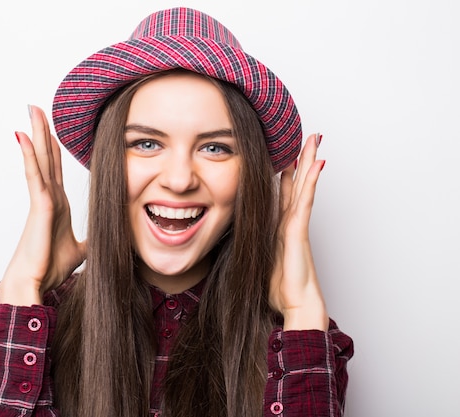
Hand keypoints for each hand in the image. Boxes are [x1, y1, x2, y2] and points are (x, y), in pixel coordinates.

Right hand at [0, 105, 85, 305]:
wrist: (35, 283)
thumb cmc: (50, 267)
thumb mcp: (80, 249)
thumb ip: (91, 240)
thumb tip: (107, 238)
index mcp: (57, 204)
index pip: (55, 169)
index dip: (54, 148)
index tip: (53, 130)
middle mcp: (48, 197)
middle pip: (46, 156)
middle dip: (43, 132)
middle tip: (38, 108)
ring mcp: (42, 199)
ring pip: (39, 159)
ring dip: (36, 134)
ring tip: (32, 110)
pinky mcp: (39, 205)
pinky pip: (34, 175)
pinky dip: (29, 155)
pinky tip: (24, 136)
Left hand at [269, 133, 328, 330]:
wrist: (295, 304)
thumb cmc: (279, 288)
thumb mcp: (259, 259)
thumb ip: (254, 245)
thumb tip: (241, 239)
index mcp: (281, 227)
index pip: (284, 193)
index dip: (287, 174)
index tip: (287, 156)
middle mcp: (291, 221)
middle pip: (297, 183)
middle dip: (302, 160)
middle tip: (307, 138)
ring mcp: (297, 224)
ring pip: (304, 185)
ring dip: (309, 161)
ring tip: (315, 140)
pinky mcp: (299, 230)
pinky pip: (305, 200)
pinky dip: (311, 181)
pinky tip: (317, 164)